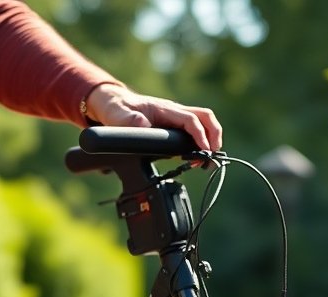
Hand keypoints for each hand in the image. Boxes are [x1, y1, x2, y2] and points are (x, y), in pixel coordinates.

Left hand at [82, 83, 222, 151]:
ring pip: (202, 123)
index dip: (200, 135)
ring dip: (211, 139)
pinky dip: (201, 142)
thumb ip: (128, 120)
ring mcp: (175, 118)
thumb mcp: (117, 115)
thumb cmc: (116, 109)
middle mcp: (174, 111)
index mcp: (165, 108)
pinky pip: (194, 131)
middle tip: (213, 156)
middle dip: (214, 135)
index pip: (190, 119)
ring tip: (209, 161)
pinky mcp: (173, 126)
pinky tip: (198, 158)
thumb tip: (143, 126)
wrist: (113, 104)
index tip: (204, 150)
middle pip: (205, 117)